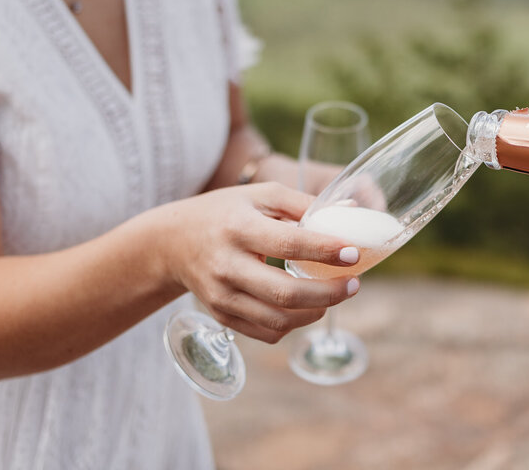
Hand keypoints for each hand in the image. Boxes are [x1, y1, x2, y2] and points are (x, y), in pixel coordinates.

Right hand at [158, 182, 360, 343]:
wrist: (173, 242)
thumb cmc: (227, 213)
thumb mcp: (261, 196)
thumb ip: (304, 204)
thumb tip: (352, 215)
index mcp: (238, 228)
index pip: (289, 244)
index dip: (325, 251)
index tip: (354, 253)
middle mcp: (227, 266)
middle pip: (286, 293)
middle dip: (329, 293)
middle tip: (355, 284)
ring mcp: (222, 296)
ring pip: (279, 320)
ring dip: (317, 312)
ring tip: (335, 295)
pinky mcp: (222, 316)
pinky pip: (267, 333)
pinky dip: (295, 324)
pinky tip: (307, 306)